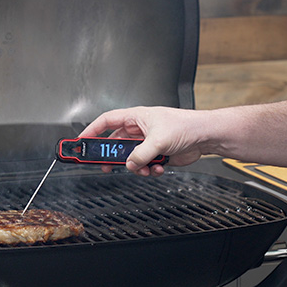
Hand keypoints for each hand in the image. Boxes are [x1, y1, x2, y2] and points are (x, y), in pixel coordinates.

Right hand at [79, 106, 207, 175]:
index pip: (106, 121)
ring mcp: (147, 142)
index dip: (92, 130)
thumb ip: (140, 155)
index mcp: (136, 117)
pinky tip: (158, 168)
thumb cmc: (186, 126)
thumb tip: (128, 164)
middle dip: (113, 157)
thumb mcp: (158, 140)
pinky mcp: (156, 153)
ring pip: (130, 158)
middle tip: (106, 166)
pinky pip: (143, 164)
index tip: (81, 141)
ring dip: (135, 166)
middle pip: (116, 144)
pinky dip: (148, 169)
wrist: (204, 137)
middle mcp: (139, 129)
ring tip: (145, 168)